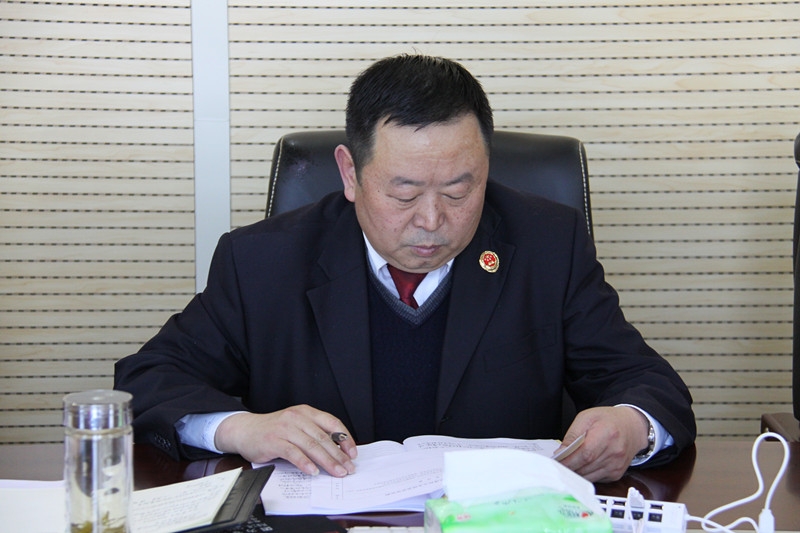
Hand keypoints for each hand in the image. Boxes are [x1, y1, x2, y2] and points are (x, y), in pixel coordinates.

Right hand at [214, 404, 357, 476]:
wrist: (244, 430)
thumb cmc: (273, 431)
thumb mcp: (296, 426)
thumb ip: (313, 433)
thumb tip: (337, 450)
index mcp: (306, 412)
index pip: (332, 423)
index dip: (345, 438)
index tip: (353, 453)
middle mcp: (297, 418)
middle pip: (323, 438)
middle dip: (338, 455)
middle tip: (348, 468)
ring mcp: (285, 429)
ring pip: (311, 446)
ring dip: (326, 461)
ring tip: (336, 472)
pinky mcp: (274, 441)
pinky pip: (293, 453)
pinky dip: (305, 463)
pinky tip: (313, 471)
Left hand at [555, 406, 649, 481]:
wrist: (632, 427)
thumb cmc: (608, 420)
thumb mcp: (587, 418)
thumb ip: (573, 435)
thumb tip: (560, 452)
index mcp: (608, 434)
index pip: (585, 453)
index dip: (568, 460)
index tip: (556, 461)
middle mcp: (615, 452)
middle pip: (586, 467)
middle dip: (568, 467)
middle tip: (557, 465)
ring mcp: (617, 465)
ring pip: (589, 476)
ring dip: (575, 473)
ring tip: (566, 466)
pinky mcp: (616, 474)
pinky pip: (595, 479)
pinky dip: (585, 475)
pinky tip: (581, 467)